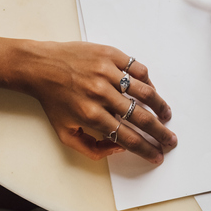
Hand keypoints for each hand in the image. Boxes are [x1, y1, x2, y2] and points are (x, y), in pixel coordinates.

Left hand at [17, 41, 176, 163]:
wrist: (40, 66)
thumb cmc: (53, 100)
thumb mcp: (64, 132)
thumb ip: (91, 148)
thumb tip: (118, 149)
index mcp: (90, 115)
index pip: (127, 137)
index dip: (146, 148)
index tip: (158, 155)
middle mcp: (101, 93)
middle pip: (140, 117)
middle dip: (159, 132)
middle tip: (170, 139)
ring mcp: (107, 72)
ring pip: (144, 91)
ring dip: (159, 106)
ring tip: (166, 115)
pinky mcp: (110, 55)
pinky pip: (137, 68)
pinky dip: (148, 81)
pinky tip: (151, 90)